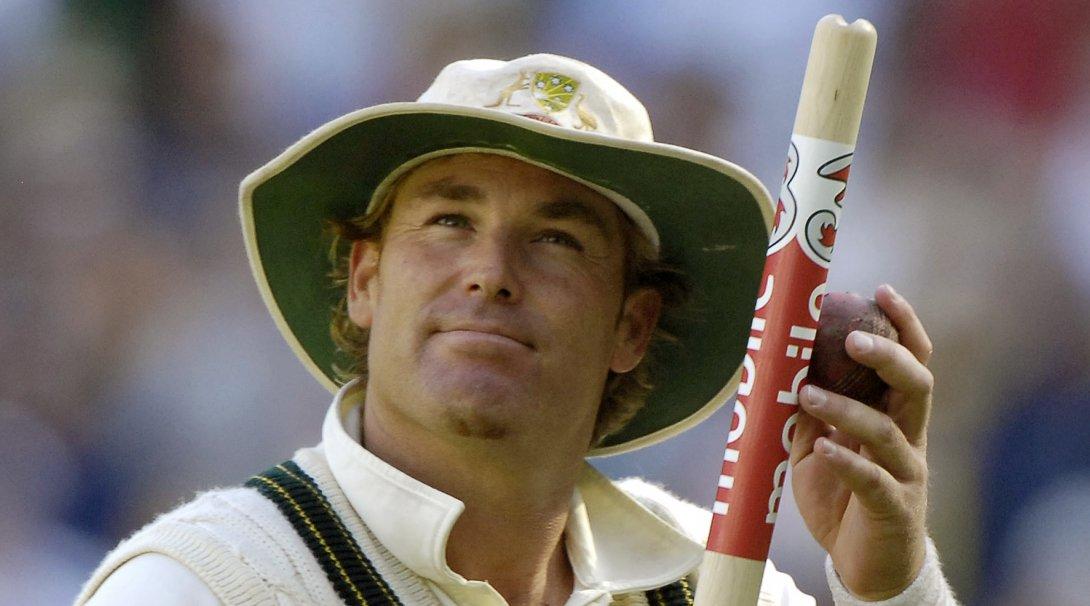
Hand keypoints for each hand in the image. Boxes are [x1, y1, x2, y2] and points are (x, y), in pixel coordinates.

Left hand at [790, 284, 933, 599]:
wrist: (865, 565)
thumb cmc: (841, 498)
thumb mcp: (815, 448)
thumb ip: (806, 413)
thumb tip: (779, 369)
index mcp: (895, 416)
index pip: (910, 361)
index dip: (901, 324)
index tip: (878, 290)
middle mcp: (909, 439)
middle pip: (916, 385)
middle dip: (888, 355)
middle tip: (853, 337)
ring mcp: (906, 475)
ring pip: (890, 431)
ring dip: (847, 408)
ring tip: (808, 394)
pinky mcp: (894, 510)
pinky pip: (874, 482)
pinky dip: (848, 462)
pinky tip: (823, 449)